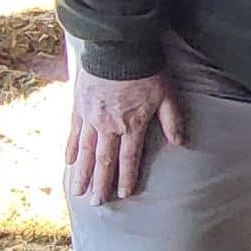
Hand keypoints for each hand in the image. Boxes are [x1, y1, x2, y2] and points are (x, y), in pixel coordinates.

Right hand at [65, 44, 186, 204]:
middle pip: (103, 161)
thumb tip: (181, 143)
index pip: (129, 158)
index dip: (126, 178)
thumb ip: (172, 121)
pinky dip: (71, 148)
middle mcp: (108, 126)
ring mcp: (90, 117)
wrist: (118, 47)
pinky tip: (69, 161)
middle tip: (96, 203)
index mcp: (131, 125)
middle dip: (100, 184)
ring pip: (85, 151)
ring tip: (78, 191)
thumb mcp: (166, 95)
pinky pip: (73, 132)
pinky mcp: (79, 106)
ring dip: (82, 173)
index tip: (124, 195)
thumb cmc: (145, 70)